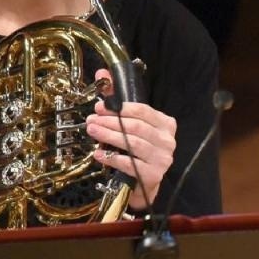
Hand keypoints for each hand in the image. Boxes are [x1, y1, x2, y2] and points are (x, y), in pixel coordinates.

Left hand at [85, 69, 176, 209]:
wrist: (144, 185)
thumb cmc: (137, 151)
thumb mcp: (131, 124)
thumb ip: (118, 99)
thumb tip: (102, 73)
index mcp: (166, 124)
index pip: (143, 111)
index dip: (119, 108)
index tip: (99, 107)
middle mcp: (168, 141)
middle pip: (136, 127)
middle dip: (110, 122)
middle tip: (91, 120)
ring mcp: (162, 159)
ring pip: (133, 143)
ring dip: (109, 136)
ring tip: (92, 132)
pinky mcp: (153, 175)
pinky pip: (130, 163)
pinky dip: (112, 158)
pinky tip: (99, 154)